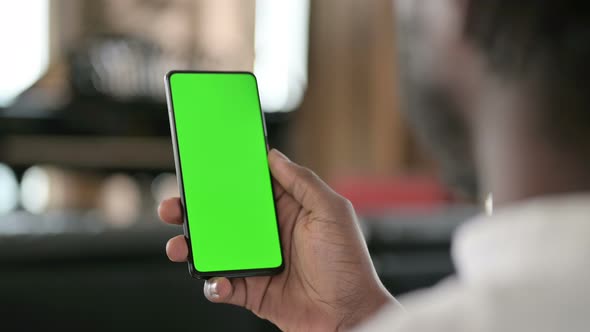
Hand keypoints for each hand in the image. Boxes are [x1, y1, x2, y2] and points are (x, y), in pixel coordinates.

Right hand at [158, 149, 396, 330]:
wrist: (348, 315)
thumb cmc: (347, 264)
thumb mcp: (331, 212)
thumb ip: (302, 182)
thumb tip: (274, 155)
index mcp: (286, 210)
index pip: (249, 186)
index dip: (226, 174)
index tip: (203, 164)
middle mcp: (267, 233)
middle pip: (222, 215)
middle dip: (195, 209)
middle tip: (175, 205)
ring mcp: (256, 261)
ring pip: (214, 249)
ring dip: (191, 246)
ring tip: (180, 246)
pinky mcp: (250, 290)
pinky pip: (221, 285)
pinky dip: (212, 284)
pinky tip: (217, 282)